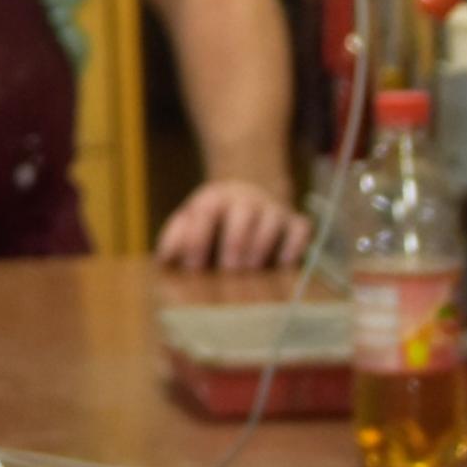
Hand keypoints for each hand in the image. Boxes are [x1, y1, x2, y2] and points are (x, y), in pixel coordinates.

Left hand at [156, 177, 311, 271]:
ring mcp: (272, 209)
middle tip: (227, 269)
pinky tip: (284, 264)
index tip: (193, 266)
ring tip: (251, 268)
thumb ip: (174, 238)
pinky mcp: (294, 222)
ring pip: (272, 220)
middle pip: (243, 214)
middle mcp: (246, 200)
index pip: (206, 212)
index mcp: (214, 199)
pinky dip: (295, 244)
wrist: (247, 197)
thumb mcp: (189, 222)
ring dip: (262, 244)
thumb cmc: (212, 221)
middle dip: (234, 242)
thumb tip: (165, 258)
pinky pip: (300, 228)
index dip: (198, 238)